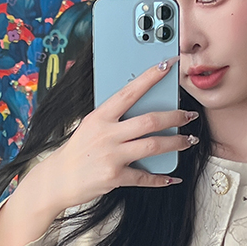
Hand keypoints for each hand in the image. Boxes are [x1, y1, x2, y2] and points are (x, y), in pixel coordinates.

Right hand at [0, 58, 197, 245]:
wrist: (57, 180)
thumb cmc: (76, 152)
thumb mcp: (90, 127)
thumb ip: (113, 119)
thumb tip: (142, 111)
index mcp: (100, 117)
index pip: (130, 91)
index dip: (152, 77)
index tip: (169, 66)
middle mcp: (107, 134)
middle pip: (150, 120)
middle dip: (176, 116)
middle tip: (189, 115)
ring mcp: (111, 156)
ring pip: (153, 145)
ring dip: (176, 143)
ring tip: (188, 141)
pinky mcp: (114, 176)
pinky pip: (144, 177)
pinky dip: (161, 179)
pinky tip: (172, 178)